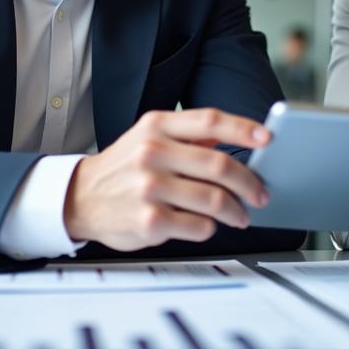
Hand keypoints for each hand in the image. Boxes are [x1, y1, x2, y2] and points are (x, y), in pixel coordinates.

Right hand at [63, 109, 271, 251]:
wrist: (80, 198)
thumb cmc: (123, 167)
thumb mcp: (148, 136)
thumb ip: (188, 135)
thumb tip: (235, 137)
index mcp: (156, 126)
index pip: (210, 121)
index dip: (244, 128)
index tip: (268, 138)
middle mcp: (152, 153)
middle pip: (219, 165)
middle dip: (249, 182)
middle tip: (260, 193)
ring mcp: (149, 188)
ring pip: (214, 199)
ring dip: (236, 211)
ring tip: (241, 215)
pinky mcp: (149, 221)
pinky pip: (198, 226)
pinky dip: (210, 227)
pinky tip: (207, 225)